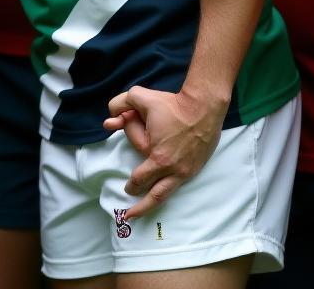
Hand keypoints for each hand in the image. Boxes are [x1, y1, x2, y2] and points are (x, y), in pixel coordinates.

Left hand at [104, 86, 225, 217]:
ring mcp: (184, 172)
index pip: (136, 158)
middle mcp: (171, 170)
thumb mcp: (140, 97)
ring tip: (135, 215)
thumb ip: (121, 104)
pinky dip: (165, 193)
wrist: (203, 108)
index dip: (128, 144)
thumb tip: (110, 117)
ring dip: (147, 207)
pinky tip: (159, 196)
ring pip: (163, 196)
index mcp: (157, 157)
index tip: (124, 133)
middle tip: (126, 196)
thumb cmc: (172, 104)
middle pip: (148, 191)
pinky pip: (176, 187)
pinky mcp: (193, 170)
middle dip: (135, 193)